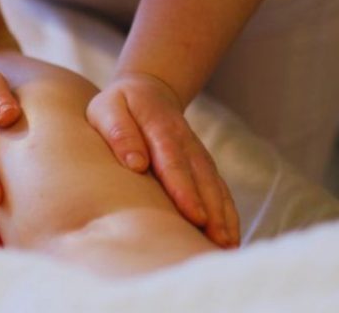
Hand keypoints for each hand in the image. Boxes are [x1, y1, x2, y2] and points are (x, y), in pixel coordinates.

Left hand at [86, 72, 239, 247]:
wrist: (148, 91)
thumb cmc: (121, 105)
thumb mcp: (108, 109)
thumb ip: (119, 132)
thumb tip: (135, 163)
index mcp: (160, 127)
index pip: (173, 160)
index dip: (185, 189)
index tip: (194, 215)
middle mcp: (185, 141)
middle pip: (201, 178)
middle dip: (212, 210)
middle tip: (217, 240)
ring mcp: (198, 153)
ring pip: (214, 185)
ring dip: (224, 216)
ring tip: (227, 247)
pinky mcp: (204, 165)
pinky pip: (219, 190)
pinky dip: (227, 213)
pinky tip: (230, 239)